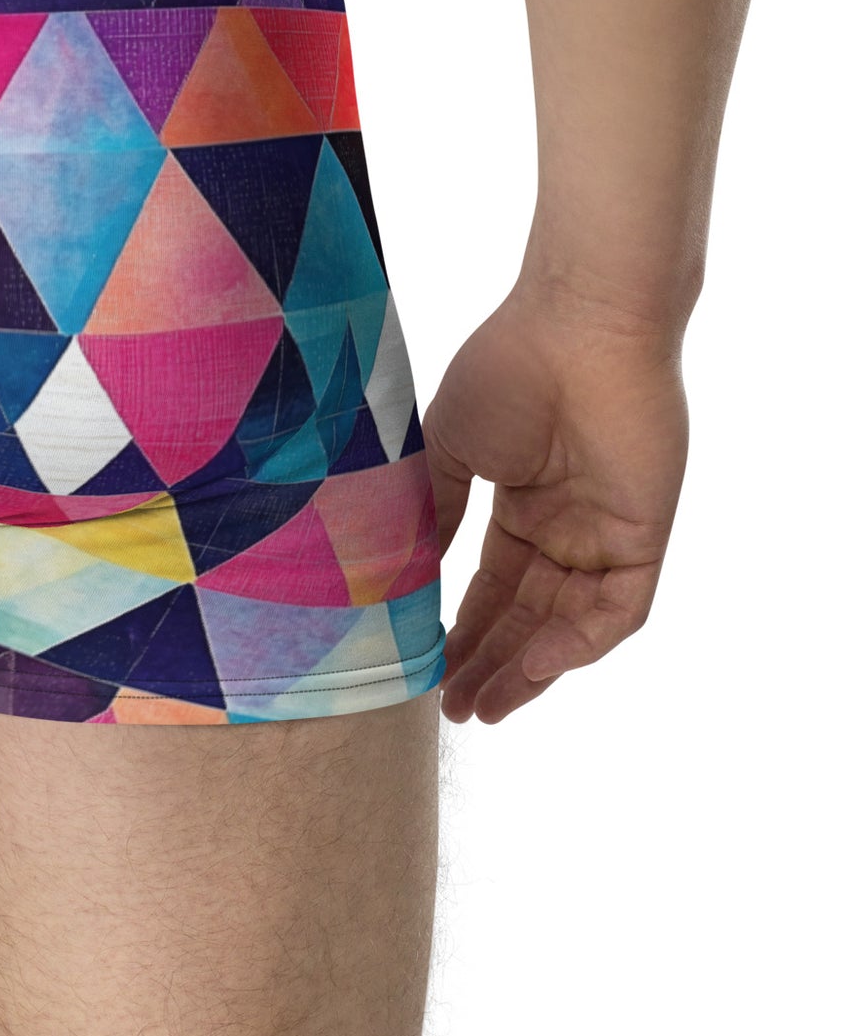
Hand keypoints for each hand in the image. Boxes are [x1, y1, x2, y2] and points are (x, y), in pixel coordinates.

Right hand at [423, 287, 687, 723]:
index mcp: (522, 507)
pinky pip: (616, 609)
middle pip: (528, 618)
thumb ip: (432, 513)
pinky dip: (577, 643)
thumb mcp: (448, 451)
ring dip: (528, 669)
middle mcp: (566, 528)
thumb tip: (392, 574)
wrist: (575, 327)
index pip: (492, 589)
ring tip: (483, 706)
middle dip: (490, 665)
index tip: (424, 670)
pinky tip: (534, 664)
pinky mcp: (643, 535)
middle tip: (451, 708)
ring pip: (569, 625)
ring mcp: (605, 533)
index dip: (462, 632)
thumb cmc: (507, 370)